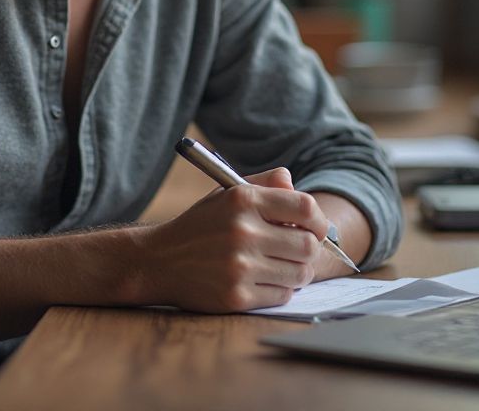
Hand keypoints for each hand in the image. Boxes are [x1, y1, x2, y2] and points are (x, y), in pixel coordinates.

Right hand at [136, 168, 331, 312]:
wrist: (160, 260)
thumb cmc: (201, 224)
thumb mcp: (226, 193)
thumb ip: (263, 183)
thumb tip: (293, 182)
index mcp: (243, 199)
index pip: (304, 207)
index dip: (318, 220)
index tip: (315, 227)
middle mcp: (242, 231)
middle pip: (308, 245)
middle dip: (308, 248)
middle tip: (297, 249)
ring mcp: (240, 266)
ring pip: (299, 273)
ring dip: (296, 271)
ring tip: (281, 265)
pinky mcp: (236, 295)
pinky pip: (282, 295)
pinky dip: (279, 289)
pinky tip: (263, 279)